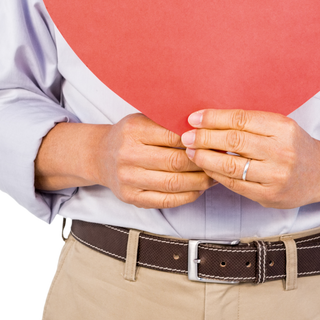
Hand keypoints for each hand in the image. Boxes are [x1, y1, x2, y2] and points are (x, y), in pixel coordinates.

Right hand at [95, 113, 216, 208]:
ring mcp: (129, 179)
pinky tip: (199, 189)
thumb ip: (168, 122)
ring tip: (214, 176)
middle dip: (202, 162)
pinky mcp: (132, 198)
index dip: (197, 141)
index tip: (213, 141)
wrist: (99, 156)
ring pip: (174, 183)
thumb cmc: (129, 135)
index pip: (173, 136)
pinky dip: (188, 196)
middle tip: (219, 160)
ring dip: (200, 181)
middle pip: (176, 162)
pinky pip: (166, 200)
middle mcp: (128, 155)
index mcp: (134, 131)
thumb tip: (205, 129)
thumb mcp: (143, 119)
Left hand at [180, 109, 319, 208]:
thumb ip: (251, 123)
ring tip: (191, 152)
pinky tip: (207, 168)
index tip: (194, 118)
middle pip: (234, 141)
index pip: (241, 120)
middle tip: (187, 136)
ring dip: (206, 158)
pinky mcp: (270, 195)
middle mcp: (282, 151)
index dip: (213, 118)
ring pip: (231, 165)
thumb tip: (209, 119)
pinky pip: (236, 185)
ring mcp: (276, 176)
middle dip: (204, 137)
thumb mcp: (280, 126)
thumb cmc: (295, 145)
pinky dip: (217, 175)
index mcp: (283, 127)